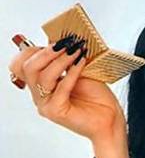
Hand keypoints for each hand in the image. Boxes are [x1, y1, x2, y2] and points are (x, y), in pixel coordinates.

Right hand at [8, 36, 126, 143]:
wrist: (109, 118)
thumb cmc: (96, 96)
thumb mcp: (80, 70)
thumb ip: (67, 59)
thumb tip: (63, 40)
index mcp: (41, 83)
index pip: (22, 63)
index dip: (36, 49)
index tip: (58, 40)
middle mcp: (39, 94)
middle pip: (28, 68)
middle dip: (48, 52)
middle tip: (67, 43)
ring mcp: (46, 104)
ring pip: (42, 77)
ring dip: (61, 60)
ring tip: (77, 51)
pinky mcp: (56, 111)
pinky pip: (60, 88)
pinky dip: (72, 72)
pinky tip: (82, 63)